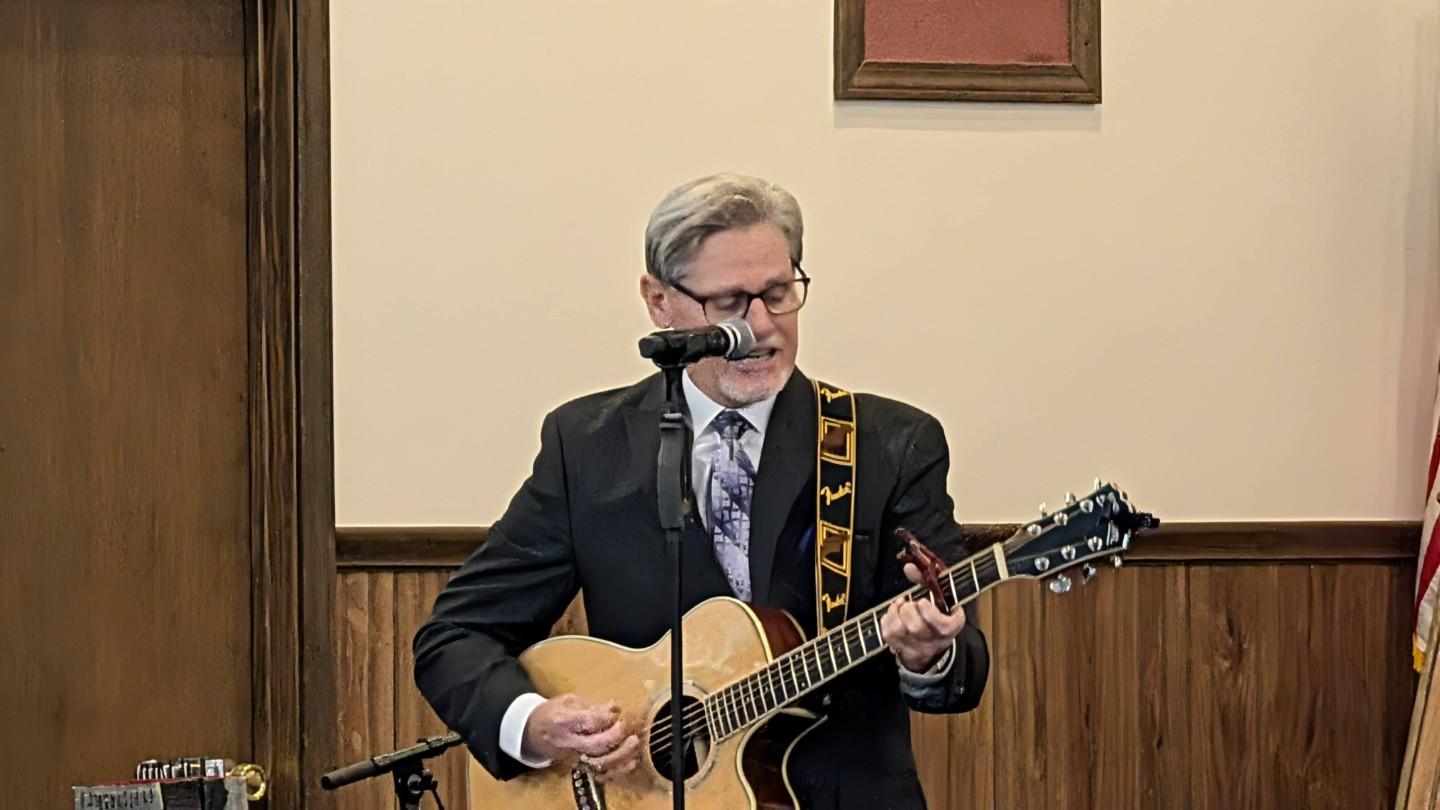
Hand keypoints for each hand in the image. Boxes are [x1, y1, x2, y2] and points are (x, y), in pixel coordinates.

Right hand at [521, 694, 640, 781]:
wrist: (531, 734)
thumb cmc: (551, 713)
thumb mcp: (566, 701)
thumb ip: (590, 705)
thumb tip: (614, 707)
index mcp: (561, 721)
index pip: (586, 722)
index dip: (605, 716)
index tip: (616, 708)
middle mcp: (567, 743)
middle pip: (594, 745)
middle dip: (615, 735)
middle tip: (625, 724)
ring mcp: (573, 758)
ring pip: (599, 763)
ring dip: (620, 754)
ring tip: (633, 742)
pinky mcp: (579, 767)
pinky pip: (600, 774)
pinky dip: (618, 770)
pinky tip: (631, 760)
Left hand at [881, 562, 967, 671]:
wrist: (934, 642)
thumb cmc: (939, 613)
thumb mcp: (940, 596)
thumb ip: (926, 579)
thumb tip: (908, 567)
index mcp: (951, 626)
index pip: (943, 626)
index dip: (930, 614)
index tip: (922, 601)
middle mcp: (934, 640)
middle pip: (916, 627)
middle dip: (908, 609)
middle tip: (909, 602)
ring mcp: (917, 647)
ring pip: (899, 631)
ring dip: (895, 612)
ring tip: (900, 605)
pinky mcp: (902, 649)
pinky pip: (888, 634)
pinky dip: (887, 619)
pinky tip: (894, 613)